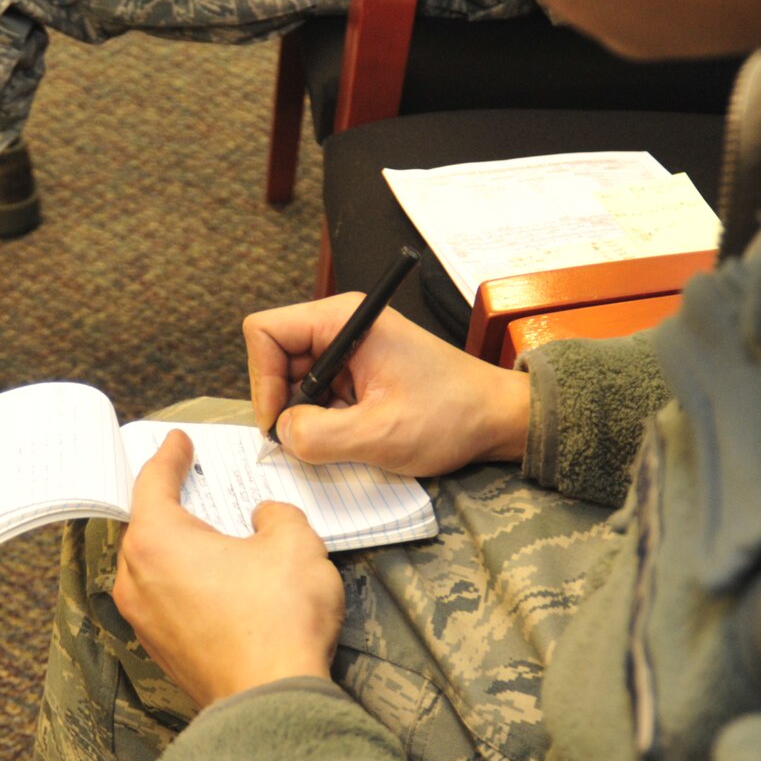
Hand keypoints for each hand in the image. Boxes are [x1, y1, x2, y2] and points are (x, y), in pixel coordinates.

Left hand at [113, 430, 344, 708]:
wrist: (272, 701)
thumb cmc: (279, 618)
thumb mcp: (295, 543)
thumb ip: (277, 515)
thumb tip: (264, 518)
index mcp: (157, 541)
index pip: (153, 483)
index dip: (168, 457)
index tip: (178, 443)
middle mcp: (137, 579)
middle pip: (148, 526)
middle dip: (170, 502)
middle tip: (192, 482)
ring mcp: (145, 620)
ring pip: (155, 566)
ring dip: (179, 546)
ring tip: (211, 532)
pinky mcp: (163, 651)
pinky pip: (167, 599)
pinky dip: (186, 581)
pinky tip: (219, 579)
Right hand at [244, 296, 530, 475]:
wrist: (497, 418)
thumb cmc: (452, 415)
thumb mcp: (380, 433)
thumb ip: (320, 435)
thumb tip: (282, 434)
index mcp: (346, 319)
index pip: (266, 332)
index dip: (263, 379)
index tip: (281, 422)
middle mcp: (344, 326)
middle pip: (277, 357)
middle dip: (284, 402)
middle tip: (307, 442)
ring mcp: (352, 349)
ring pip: (296, 380)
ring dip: (307, 416)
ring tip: (341, 441)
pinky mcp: (360, 372)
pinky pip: (320, 393)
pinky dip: (325, 420)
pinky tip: (352, 438)